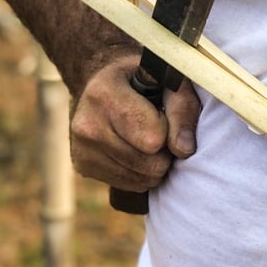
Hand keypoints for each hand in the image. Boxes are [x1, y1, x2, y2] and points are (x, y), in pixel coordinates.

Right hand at [70, 55, 200, 190]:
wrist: (105, 85)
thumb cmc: (146, 82)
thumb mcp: (171, 82)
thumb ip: (182, 110)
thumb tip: (184, 151)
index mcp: (104, 94)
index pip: (152, 139)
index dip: (167, 128)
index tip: (160, 112)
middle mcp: (86, 124)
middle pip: (150, 164)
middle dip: (164, 151)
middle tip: (157, 129)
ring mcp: (81, 149)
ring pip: (143, 179)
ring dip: (155, 163)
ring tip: (145, 137)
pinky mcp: (83, 167)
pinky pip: (132, 185)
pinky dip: (141, 172)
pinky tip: (134, 149)